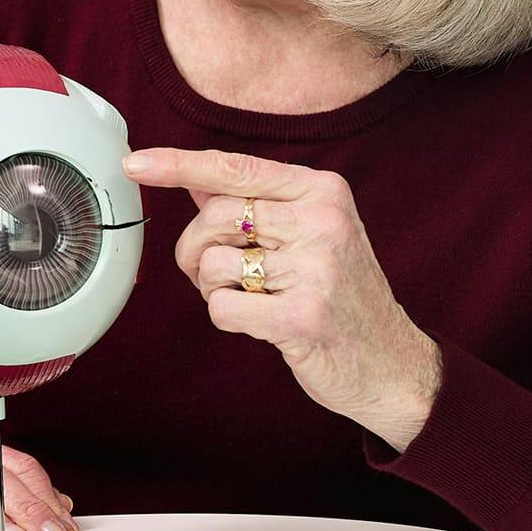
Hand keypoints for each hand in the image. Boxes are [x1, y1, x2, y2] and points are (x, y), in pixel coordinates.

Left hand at [127, 147, 442, 451]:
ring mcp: (317, 268)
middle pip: (213, 217)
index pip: (234, 169)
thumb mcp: (312, 233)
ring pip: (212, 263)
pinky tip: (262, 322)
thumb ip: (254, 202)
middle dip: (197, 249)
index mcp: (323, 191)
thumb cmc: (344, 296)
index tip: (136, 163)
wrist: (395, 367)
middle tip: (221, 273)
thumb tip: (195, 177)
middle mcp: (323, 222)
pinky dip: (228, 317)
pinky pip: (222, 307)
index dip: (177, 165)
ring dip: (215, 287)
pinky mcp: (303, 316)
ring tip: (252, 297)